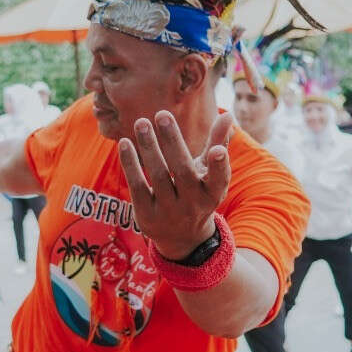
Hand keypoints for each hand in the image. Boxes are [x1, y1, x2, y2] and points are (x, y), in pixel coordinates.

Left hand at [117, 110, 231, 259]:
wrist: (181, 237)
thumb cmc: (198, 193)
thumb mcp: (210, 173)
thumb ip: (217, 143)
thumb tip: (227, 115)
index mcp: (213, 193)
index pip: (219, 179)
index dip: (219, 166)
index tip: (217, 150)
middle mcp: (193, 204)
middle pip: (182, 170)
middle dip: (172, 141)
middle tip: (162, 114)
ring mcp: (169, 212)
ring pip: (158, 176)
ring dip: (149, 147)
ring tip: (141, 122)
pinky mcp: (147, 216)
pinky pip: (137, 186)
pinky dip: (130, 164)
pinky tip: (124, 143)